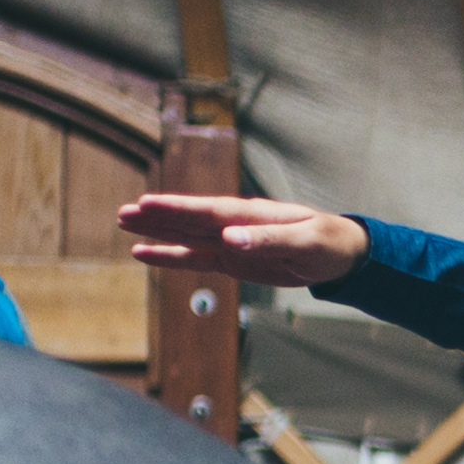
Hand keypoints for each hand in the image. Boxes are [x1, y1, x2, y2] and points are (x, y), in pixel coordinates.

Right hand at [116, 190, 365, 286]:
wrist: (341, 255)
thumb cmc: (327, 243)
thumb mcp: (304, 244)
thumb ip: (267, 241)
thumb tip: (229, 239)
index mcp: (251, 216)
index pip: (207, 211)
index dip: (177, 208)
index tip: (147, 203)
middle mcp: (235, 225)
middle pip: (189, 219)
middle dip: (157, 216)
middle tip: (122, 212)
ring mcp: (231, 242)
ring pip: (186, 236)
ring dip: (157, 231)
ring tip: (124, 223)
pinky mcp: (232, 260)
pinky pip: (195, 259)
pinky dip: (170, 256)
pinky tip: (145, 254)